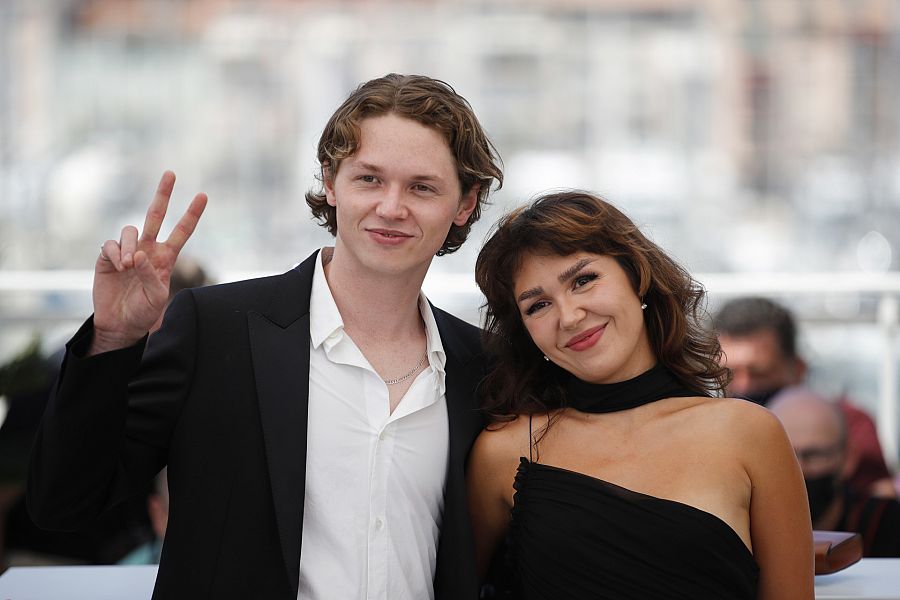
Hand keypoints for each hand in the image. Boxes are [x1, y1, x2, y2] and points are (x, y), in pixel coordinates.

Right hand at [90, 171, 206, 354]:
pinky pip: (111, 243)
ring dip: (130, 245)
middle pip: (156, 215)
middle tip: (171, 173)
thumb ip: (153, 276)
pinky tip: (118, 266)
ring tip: (129, 266)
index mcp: (166, 257)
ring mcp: (128, 250)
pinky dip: (115, 252)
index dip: (192, 214)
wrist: (120, 323)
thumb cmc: (144, 311)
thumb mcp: (157, 298)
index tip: (203, 196)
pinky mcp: (108, 256)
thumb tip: (140, 254)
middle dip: (163, 194)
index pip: (182, 231)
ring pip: (130, 230)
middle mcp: (148, 248)